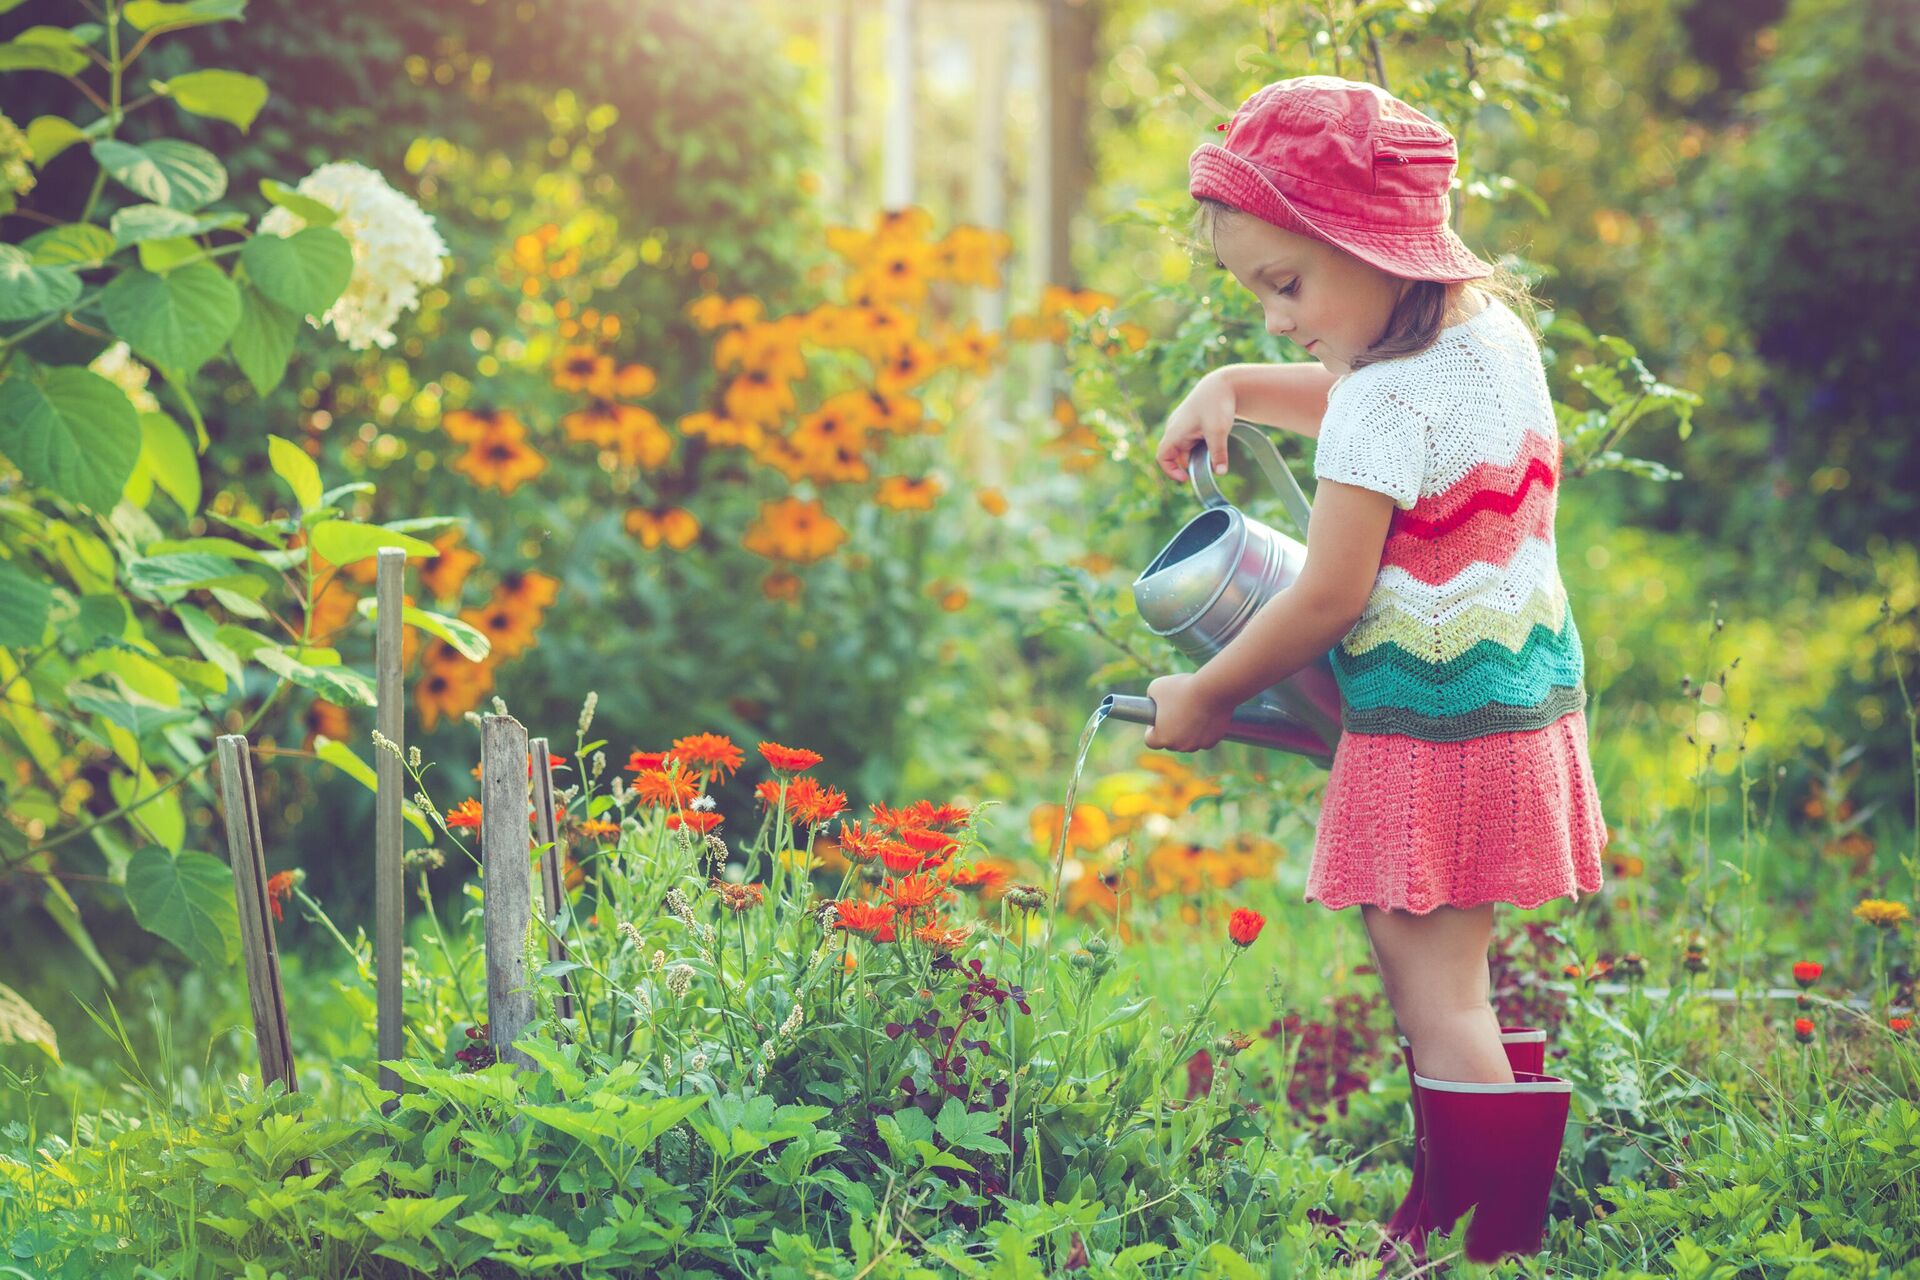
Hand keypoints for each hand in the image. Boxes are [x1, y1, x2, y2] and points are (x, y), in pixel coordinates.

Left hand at [1141, 672, 1234, 752]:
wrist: (1212, 689)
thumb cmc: (1182, 688)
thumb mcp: (1156, 687)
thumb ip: (1151, 699)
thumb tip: (1152, 703)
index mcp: (1162, 737)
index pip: (1150, 741)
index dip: (1151, 730)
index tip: (1156, 719)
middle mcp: (1179, 746)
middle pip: (1170, 742)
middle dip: (1170, 731)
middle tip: (1174, 713)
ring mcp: (1197, 745)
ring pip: (1188, 741)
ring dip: (1186, 732)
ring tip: (1189, 713)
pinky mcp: (1213, 741)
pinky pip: (1203, 738)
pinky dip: (1203, 730)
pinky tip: (1202, 716)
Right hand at [1156, 369, 1237, 483]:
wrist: (1223, 383)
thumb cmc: (1216, 404)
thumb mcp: (1218, 431)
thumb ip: (1218, 454)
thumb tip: (1221, 473)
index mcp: (1174, 431)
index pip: (1162, 457)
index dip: (1171, 471)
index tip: (1186, 478)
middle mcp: (1175, 428)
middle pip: (1176, 455)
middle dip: (1191, 463)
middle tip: (1209, 465)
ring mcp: (1183, 425)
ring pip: (1186, 448)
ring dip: (1198, 453)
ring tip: (1215, 449)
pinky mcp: (1192, 422)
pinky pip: (1192, 440)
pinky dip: (1202, 445)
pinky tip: (1216, 441)